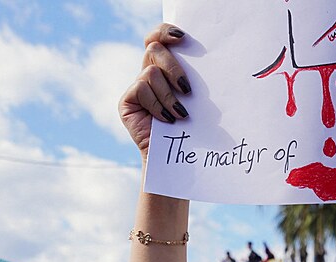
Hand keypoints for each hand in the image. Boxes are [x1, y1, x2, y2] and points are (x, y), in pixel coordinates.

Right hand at [119, 24, 189, 159]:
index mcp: (164, 68)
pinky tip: (167, 120)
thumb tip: (208, 58)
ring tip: (180, 115)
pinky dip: (158, 105)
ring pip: (150, 73)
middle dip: (173, 67)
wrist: (177, 157)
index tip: (183, 37)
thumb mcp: (194, 98)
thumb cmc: (191, 127)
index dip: (165, 31)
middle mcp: (148, 74)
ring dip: (169, 95)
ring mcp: (136, 87)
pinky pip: (142, 89)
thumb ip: (191, 76)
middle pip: (154, 49)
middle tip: (187, 89)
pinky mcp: (127, 101)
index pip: (157, 38)